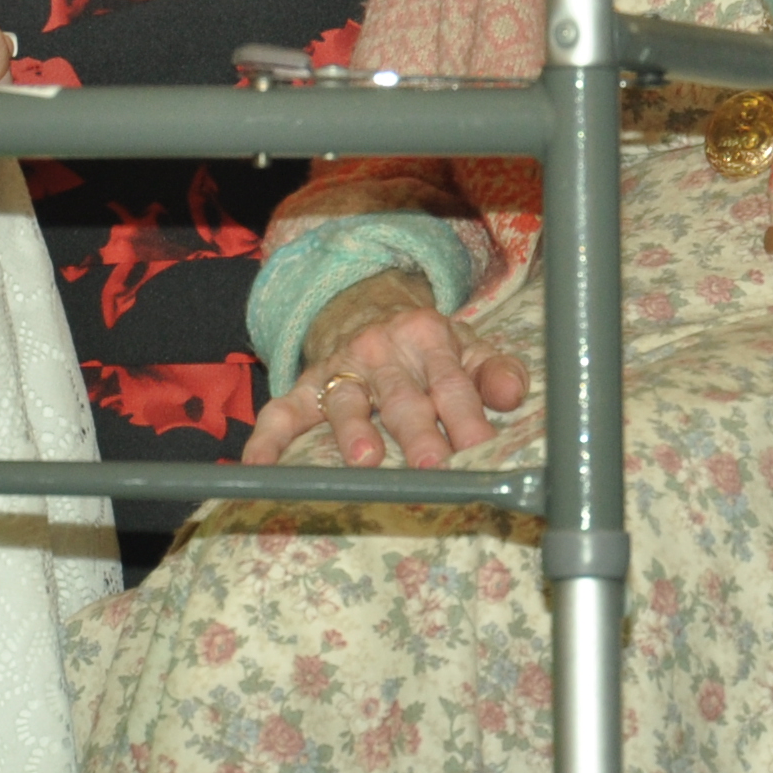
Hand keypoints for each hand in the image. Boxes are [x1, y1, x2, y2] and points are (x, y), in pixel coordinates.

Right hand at [241, 270, 530, 466]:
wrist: (365, 306)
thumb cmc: (425, 345)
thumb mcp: (465, 347)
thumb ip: (493, 371)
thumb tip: (514, 395)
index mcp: (429, 338)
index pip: (452, 383)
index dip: (467, 416)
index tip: (481, 449)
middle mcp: (382, 352)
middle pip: (402, 396)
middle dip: (417, 430)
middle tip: (432, 464)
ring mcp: (340, 369)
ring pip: (346, 402)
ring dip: (353, 431)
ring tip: (363, 461)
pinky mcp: (305, 386)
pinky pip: (282, 411)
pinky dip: (268, 438)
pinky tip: (257, 466)